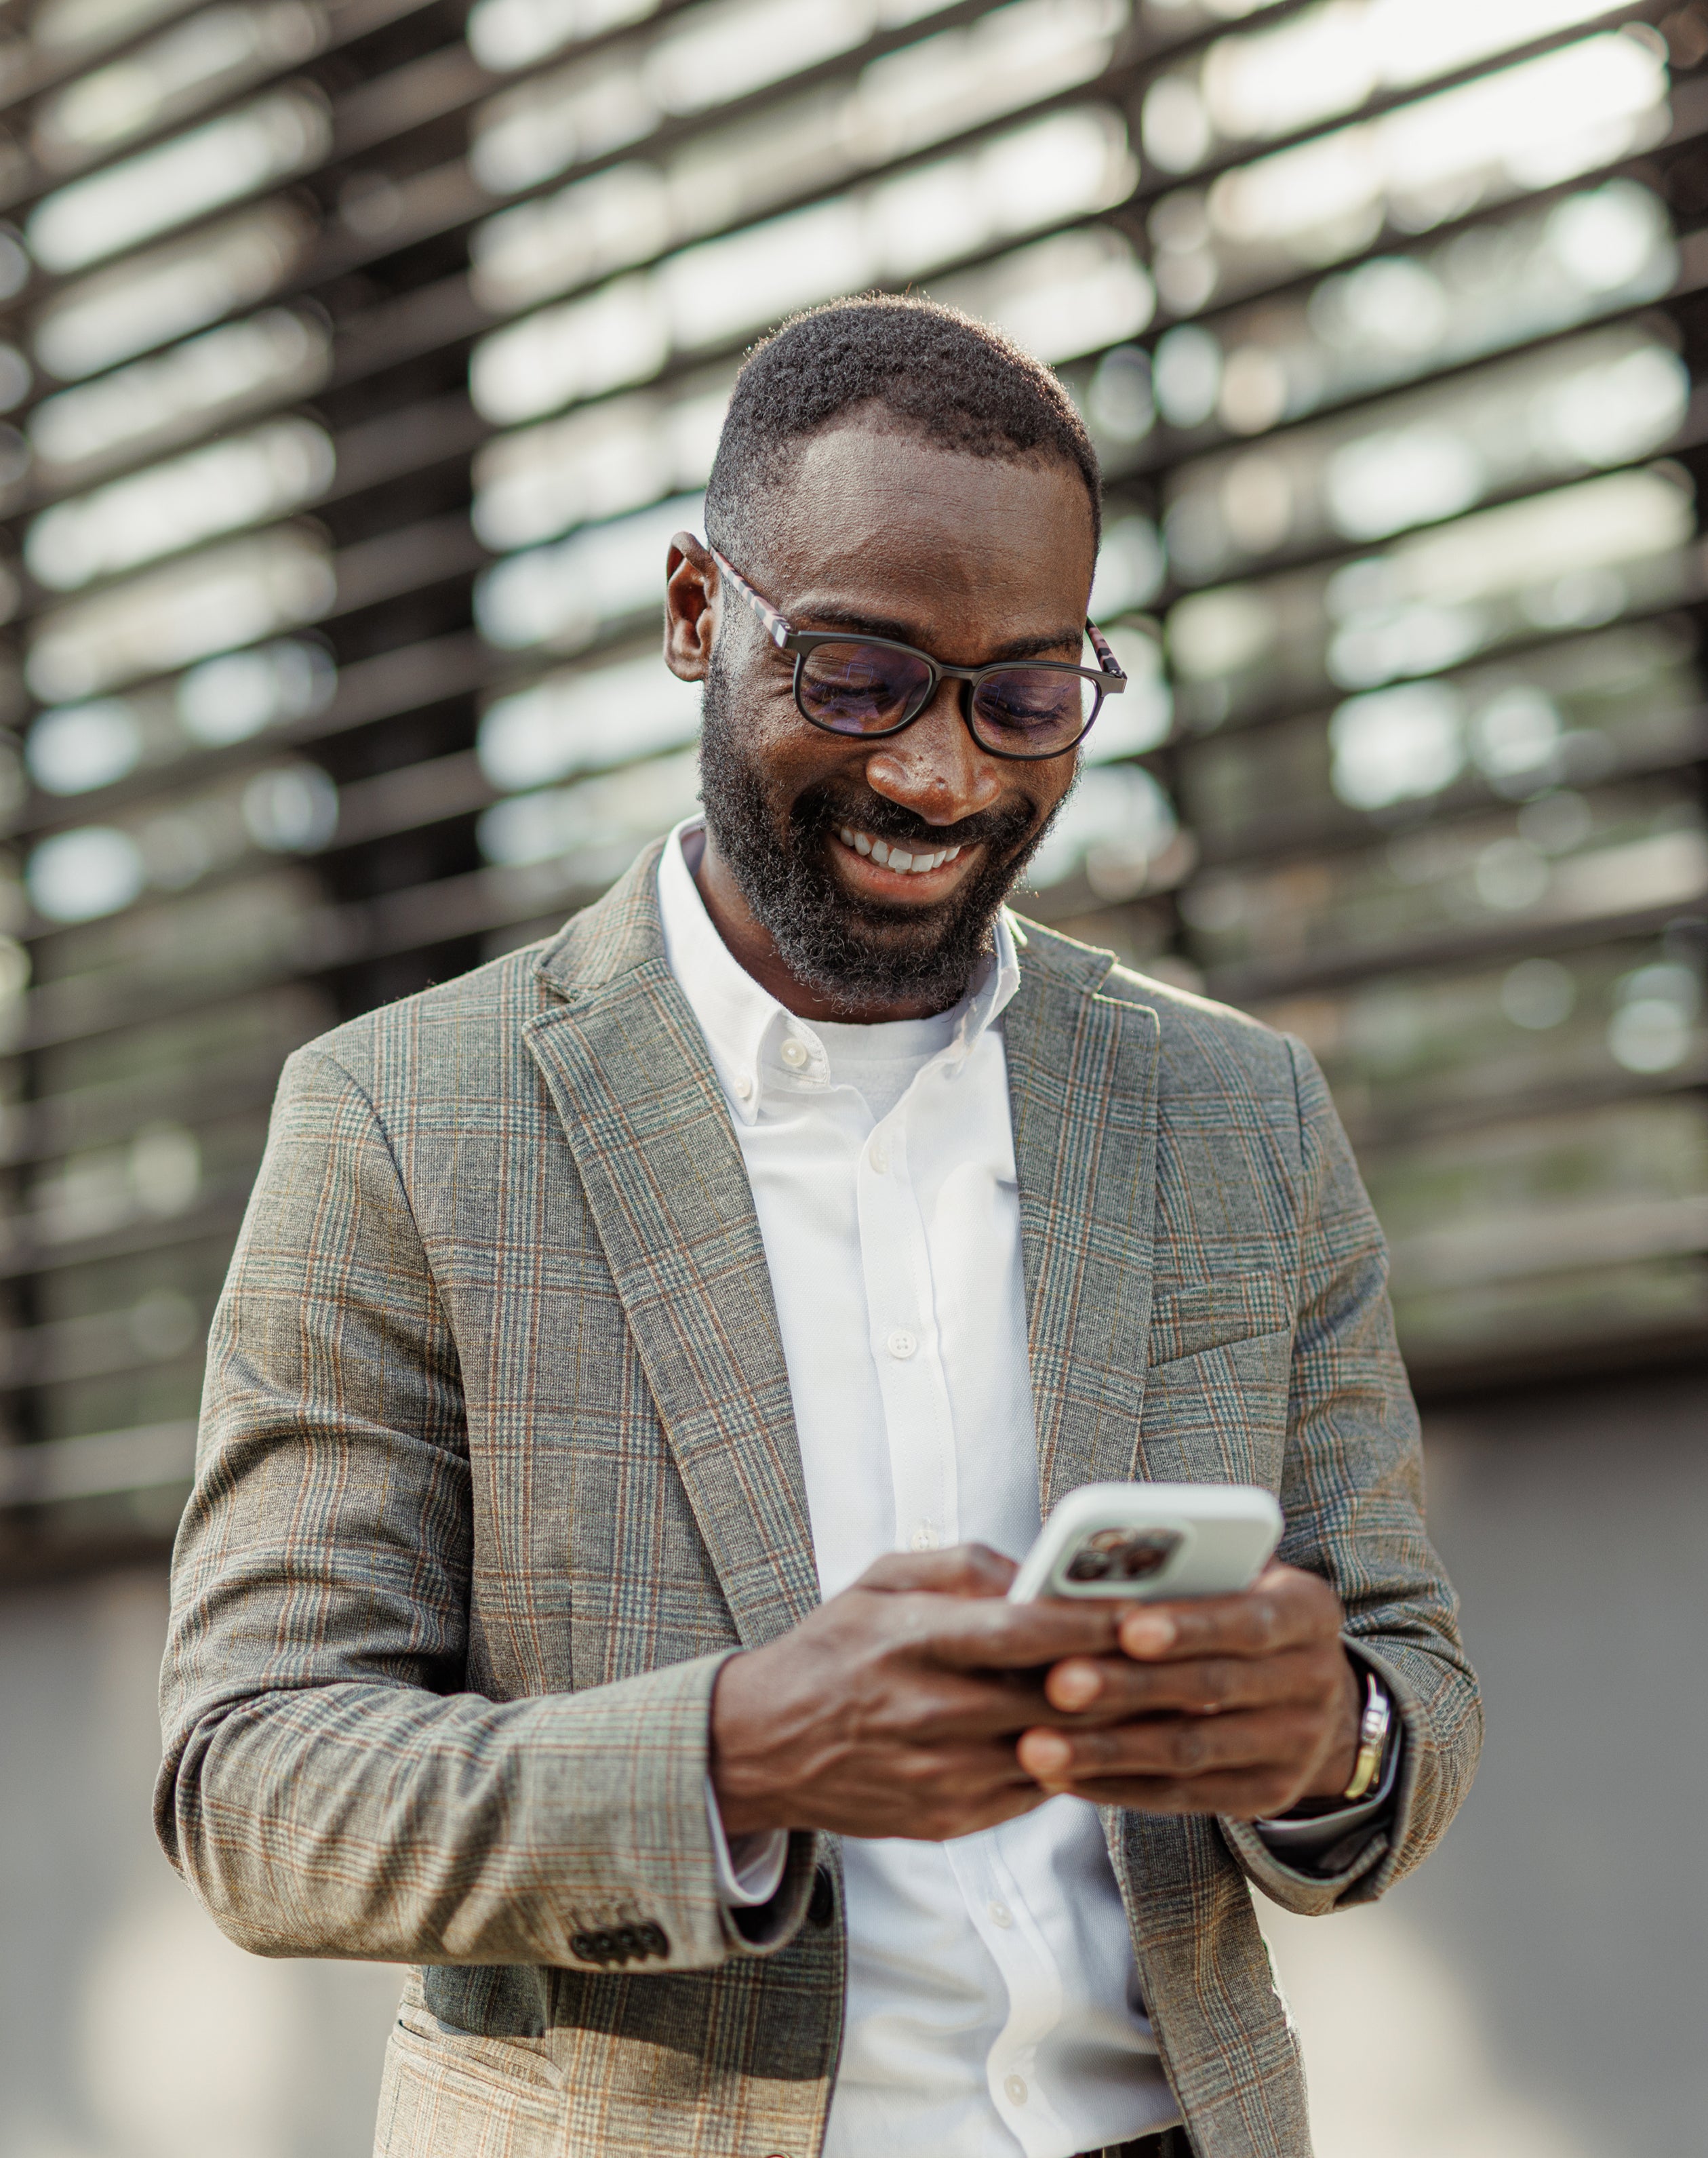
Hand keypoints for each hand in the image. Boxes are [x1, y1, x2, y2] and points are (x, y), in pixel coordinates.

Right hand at [710, 1545, 1139, 1839]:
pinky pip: (1035, 1792)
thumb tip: (1036, 1569)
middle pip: (1051, 1700)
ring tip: (1169, 1699)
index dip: (1091, 1625)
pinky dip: (1075, 1764)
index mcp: (911, 1644)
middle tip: (1187, 1655)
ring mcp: (940, 1777)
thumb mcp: (879, 1581)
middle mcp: (927, 1714)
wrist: (761, 1749)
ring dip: (1113, 1731)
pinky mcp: (948, 1821)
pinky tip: (1109, 1740)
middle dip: (1123, 1678)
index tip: (1149, 1609)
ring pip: (1055, 1754)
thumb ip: (960, 1565)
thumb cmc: (832, 1650)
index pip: (1021, 1633)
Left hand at [1015, 1564, 1362, 1819]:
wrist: (1311, 1695)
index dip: (1189, 1627)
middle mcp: (1314, 1681)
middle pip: (1211, 1688)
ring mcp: (1297, 1747)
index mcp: (1310, 1612)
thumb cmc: (1236, 1610)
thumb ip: (1186, 1571)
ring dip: (1109, 1750)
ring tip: (1038, 1746)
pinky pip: (1183, 1797)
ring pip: (1190, 1751)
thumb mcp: (1236, 1577)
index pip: (1249, 1621)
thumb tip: (1093, 1570)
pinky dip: (1118, 1787)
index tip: (1126, 1629)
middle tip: (1059, 1685)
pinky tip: (1063, 1776)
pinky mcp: (1266, 1797)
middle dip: (1130, 1688)